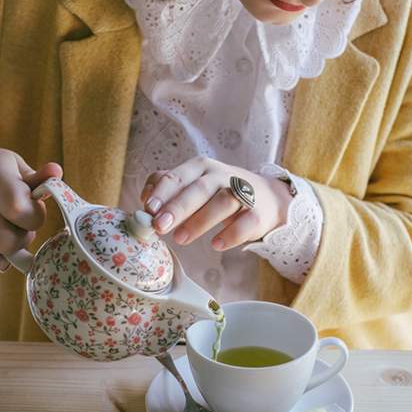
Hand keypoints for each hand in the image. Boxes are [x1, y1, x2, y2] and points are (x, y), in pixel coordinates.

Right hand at [0, 134, 62, 272]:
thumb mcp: (11, 164)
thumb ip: (37, 177)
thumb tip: (56, 172)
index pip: (17, 209)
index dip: (34, 216)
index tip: (34, 207)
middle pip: (7, 241)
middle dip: (24, 237)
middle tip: (21, 223)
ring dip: (9, 252)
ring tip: (8, 232)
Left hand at [140, 157, 292, 250]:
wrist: (266, 198)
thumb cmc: (219, 191)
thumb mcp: (193, 183)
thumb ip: (168, 187)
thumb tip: (145, 198)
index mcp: (201, 167)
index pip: (178, 176)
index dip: (162, 193)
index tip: (148, 209)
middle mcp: (222, 176)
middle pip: (199, 189)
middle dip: (178, 207)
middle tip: (160, 226)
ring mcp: (243, 193)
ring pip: (222, 203)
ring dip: (200, 221)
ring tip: (180, 238)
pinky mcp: (258, 213)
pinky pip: (246, 222)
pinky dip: (231, 234)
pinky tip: (217, 244)